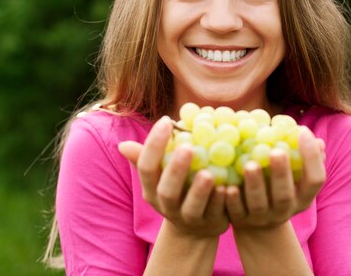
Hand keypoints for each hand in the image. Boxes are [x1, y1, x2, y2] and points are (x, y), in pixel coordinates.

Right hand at [118, 117, 228, 237]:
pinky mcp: (210, 224)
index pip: (146, 167)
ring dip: (199, 190)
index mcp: (151, 189)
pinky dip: (220, 201)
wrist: (194, 229)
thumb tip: (123, 145)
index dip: (154, 145)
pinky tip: (227, 187)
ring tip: (208, 172)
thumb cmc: (176, 190)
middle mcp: (166, 205)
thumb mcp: (159, 177)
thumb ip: (147, 158)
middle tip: (187, 147)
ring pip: (191, 206)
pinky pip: (215, 213)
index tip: (166, 120)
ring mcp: (188, 217)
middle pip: (167, 190)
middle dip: (176, 169)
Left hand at [225, 126, 325, 228]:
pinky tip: (228, 186)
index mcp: (303, 197)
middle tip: (276, 152)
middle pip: (285, 195)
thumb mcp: (295, 178)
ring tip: (250, 164)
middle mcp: (285, 210)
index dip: (312, 157)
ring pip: (259, 204)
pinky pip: (236, 212)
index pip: (315, 179)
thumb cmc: (280, 188)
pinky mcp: (242, 220)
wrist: (258, 223)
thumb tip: (317, 140)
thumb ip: (303, 160)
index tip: (302, 131)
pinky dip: (232, 200)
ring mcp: (262, 217)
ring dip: (254, 184)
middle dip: (281, 173)